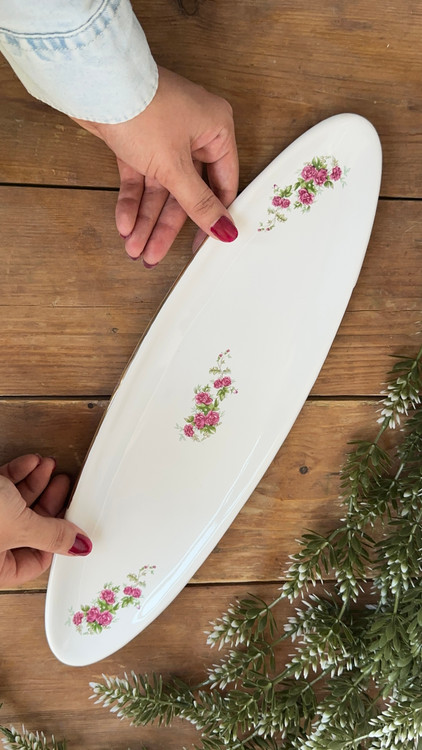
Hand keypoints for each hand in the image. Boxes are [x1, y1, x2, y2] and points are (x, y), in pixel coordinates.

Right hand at [0, 454, 91, 586]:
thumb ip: (52, 535)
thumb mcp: (19, 525)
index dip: (58, 542)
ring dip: (37, 482)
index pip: (35, 562)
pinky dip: (19, 473)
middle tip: (66, 486)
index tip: (75, 524)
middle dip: (49, 502)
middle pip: (29, 528)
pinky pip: (4, 486)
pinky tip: (32, 463)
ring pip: (16, 503)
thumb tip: (81, 546)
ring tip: (51, 467)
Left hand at [73, 66, 238, 265]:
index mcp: (216, 130)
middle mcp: (193, 134)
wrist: (95, 83)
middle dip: (166, 227)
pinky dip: (131, 201)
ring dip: (146, 220)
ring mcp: (163, 138)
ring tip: (135, 248)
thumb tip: (225, 230)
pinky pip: (139, 179)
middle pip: (185, 193)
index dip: (212, 218)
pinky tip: (124, 225)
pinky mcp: (136, 141)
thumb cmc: (144, 108)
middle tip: (154, 255)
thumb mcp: (175, 166)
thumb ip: (199, 203)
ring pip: (159, 189)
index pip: (222, 185)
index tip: (202, 246)